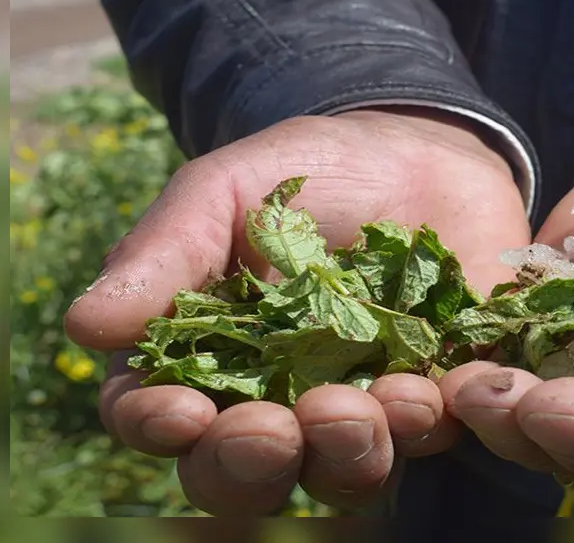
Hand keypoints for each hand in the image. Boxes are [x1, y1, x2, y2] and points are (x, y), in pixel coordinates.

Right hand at [64, 109, 531, 514]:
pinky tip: (427, 392)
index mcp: (209, 359)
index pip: (160, 417)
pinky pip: (432, 432)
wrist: (419, 153)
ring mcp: (362, 406)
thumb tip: (85, 325)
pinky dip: (426, 423)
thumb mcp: (227, 190)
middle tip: (269, 429)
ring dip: (343, 453)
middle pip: (249, 474)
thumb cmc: (309, 171)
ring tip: (356, 406)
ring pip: (342, 470)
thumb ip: (166, 254)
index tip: (176, 412)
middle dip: (252, 464)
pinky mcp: (435, 394)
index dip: (158, 426)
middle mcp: (279, 403)